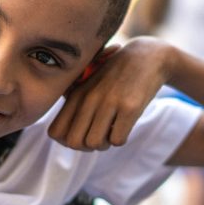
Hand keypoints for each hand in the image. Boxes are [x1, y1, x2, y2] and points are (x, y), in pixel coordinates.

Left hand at [49, 38, 174, 150]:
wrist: (148, 57)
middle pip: (73, 142)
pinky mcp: (130, 107)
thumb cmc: (116, 77)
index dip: (67, 141)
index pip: (55, 132)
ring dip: (104, 144)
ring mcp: (110, 102)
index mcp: (76, 94)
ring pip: (94, 144)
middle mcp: (90, 98)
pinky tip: (125, 126)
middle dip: (86, 147)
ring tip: (112, 131)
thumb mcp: (90, 86)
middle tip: (99, 135)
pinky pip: (117, 140)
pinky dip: (121, 139)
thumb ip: (74, 107)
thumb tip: (63, 137)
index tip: (82, 134)